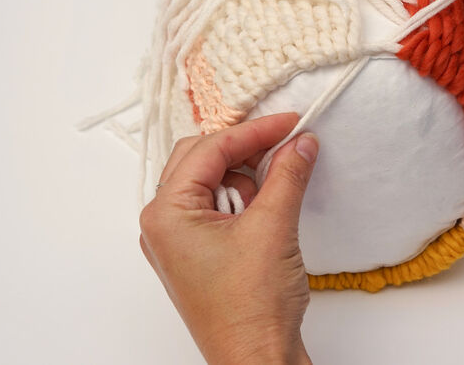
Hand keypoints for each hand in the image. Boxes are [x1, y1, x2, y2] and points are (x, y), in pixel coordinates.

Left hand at [139, 113, 317, 364]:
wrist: (257, 361)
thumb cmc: (250, 310)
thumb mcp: (273, 228)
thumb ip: (287, 175)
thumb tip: (300, 143)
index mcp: (166, 213)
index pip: (209, 149)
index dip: (254, 131)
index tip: (289, 123)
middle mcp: (164, 224)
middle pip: (203, 160)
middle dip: (246, 154)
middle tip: (286, 148)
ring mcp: (180, 241)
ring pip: (213, 184)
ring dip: (247, 183)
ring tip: (271, 210)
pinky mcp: (200, 254)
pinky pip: (219, 210)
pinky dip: (246, 204)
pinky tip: (267, 218)